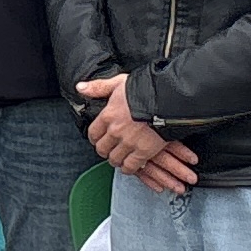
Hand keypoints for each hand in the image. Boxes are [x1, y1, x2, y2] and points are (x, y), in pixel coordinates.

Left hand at [79, 74, 197, 194]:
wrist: (169, 99)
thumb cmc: (146, 88)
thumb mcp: (119, 82)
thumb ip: (99, 87)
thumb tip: (80, 88)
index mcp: (108, 115)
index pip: (93, 133)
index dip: (95, 138)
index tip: (98, 139)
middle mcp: (116, 131)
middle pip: (102, 148)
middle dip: (104, 150)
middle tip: (108, 150)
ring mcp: (129, 142)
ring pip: (115, 158)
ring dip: (115, 160)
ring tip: (118, 158)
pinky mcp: (144, 151)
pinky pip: (131, 166)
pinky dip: (129, 168)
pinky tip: (129, 166)